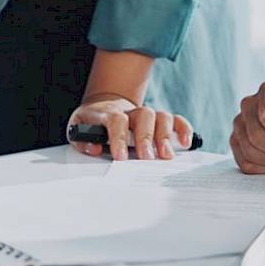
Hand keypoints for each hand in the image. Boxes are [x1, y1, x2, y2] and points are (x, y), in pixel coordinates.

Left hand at [68, 93, 191, 160]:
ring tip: (166, 155)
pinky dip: (183, 129)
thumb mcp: (78, 128)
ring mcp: (146, 114)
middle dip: (147, 138)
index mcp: (109, 113)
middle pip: (144, 115)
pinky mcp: (158, 120)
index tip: (121, 157)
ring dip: (166, 135)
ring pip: (161, 116)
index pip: (117, 120)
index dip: (119, 137)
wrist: (103, 107)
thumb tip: (94, 148)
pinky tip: (186, 143)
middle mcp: (131, 111)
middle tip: (147, 158)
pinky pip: (175, 119)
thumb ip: (82, 140)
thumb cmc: (92, 123)